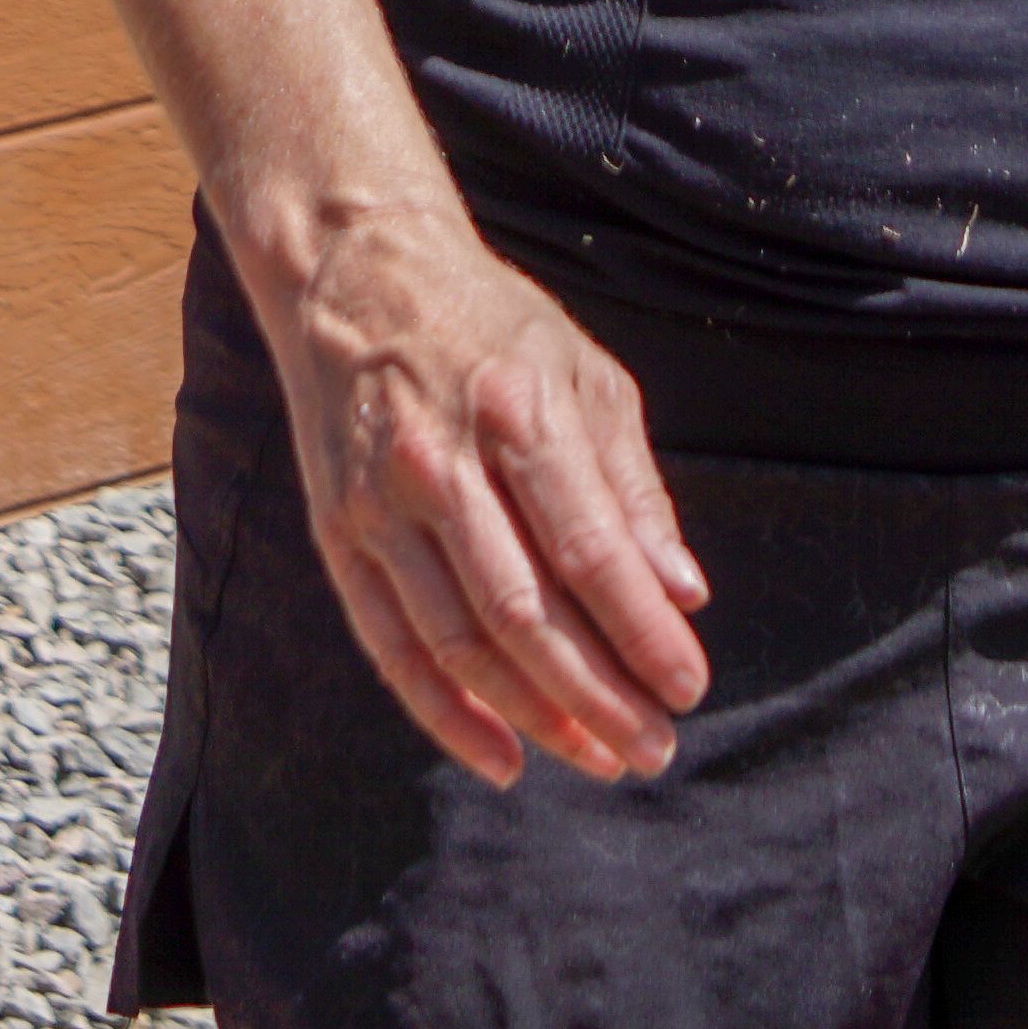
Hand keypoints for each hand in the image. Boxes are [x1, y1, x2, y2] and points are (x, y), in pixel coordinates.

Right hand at [251, 201, 711, 793]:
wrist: (355, 270)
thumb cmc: (492, 326)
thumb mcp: (584, 374)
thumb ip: (633, 487)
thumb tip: (684, 594)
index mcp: (516, 408)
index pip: (588, 549)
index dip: (642, 632)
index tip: (689, 688)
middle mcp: (441, 460)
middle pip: (524, 612)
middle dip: (598, 696)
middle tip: (655, 749)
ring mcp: (380, 501)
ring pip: (460, 643)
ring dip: (535, 717)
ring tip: (599, 759)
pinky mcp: (339, 531)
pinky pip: (392, 648)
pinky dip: (446, 716)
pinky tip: (503, 757)